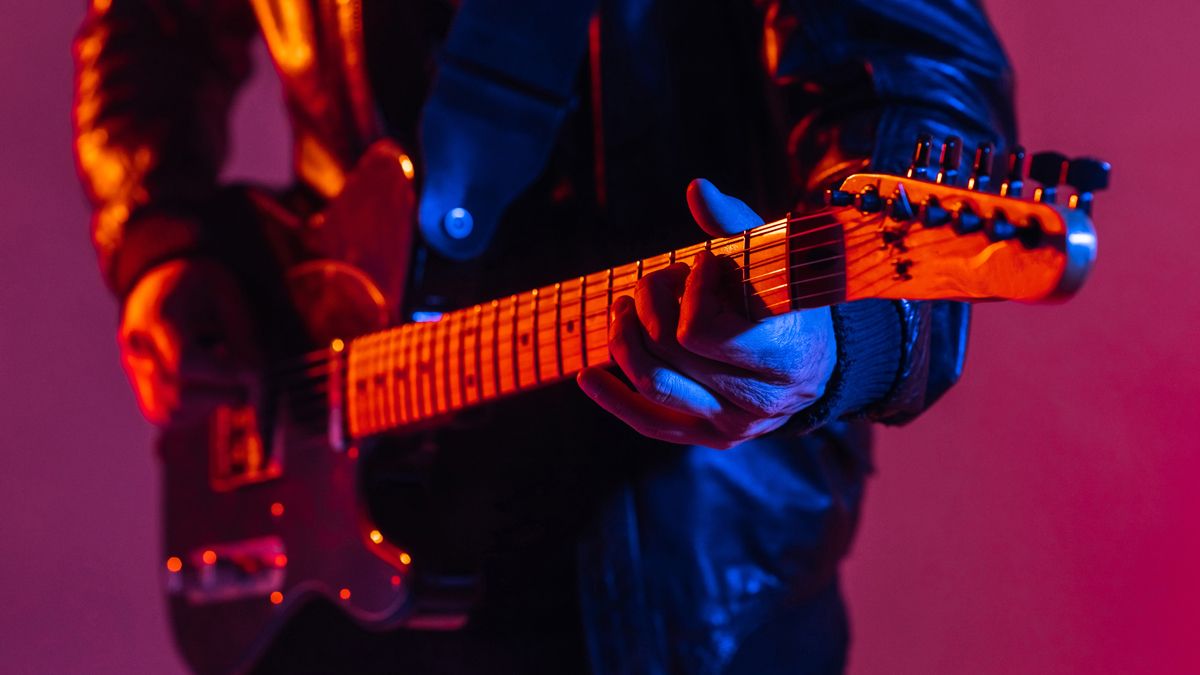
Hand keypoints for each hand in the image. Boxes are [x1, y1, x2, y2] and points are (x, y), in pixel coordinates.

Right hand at [118, 259, 260, 426]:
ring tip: (233, 376)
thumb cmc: (200, 286)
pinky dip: (202, 409)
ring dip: (214, 402)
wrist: (161, 285)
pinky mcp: (145, 392)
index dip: (224, 373)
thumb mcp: (226, 292)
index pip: (184, 362)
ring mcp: (136, 374)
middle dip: (224, 392)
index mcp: (154, 317)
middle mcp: (137, 350)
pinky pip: (172, 417)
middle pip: (178, 395)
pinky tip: (218, 385)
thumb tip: (257, 374)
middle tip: (252, 377)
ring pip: (173, 413)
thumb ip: (241, 331)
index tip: (254, 369)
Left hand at [577, 179, 836, 448]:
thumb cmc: (789, 297)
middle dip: (651, 302)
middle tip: (657, 277)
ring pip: (654, 384)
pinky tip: (588, 375)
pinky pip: (650, 422)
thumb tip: (696, 189)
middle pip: (670, 352)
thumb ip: (736, 224)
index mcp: (785, 356)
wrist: (815, 359)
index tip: (703, 262)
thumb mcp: (774, 256)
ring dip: (625, 339)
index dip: (692, 290)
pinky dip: (613, 399)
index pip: (703, 332)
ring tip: (624, 307)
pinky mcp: (707, 436)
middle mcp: (759, 401)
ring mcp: (732, 425)